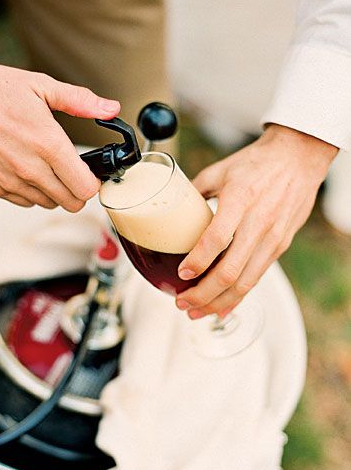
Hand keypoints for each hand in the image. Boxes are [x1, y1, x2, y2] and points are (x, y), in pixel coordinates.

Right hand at [0, 51, 119, 209]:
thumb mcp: (41, 87)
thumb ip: (80, 101)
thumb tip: (110, 108)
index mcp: (48, 144)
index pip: (85, 187)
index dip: (93, 181)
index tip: (90, 171)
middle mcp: (30, 169)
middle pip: (71, 202)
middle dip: (76, 189)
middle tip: (71, 171)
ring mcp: (10, 181)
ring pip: (48, 204)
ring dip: (53, 191)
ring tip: (44, 166)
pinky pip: (23, 201)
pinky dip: (29, 191)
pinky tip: (23, 168)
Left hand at [175, 124, 337, 317]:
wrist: (298, 158)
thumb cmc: (257, 163)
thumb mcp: (220, 171)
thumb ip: (194, 192)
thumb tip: (170, 210)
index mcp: (240, 199)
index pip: (217, 238)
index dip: (197, 261)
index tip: (181, 274)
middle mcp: (258, 222)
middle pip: (230, 270)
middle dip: (202, 294)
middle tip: (182, 302)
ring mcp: (272, 237)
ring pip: (244, 282)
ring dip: (218, 303)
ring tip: (196, 311)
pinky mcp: (280, 246)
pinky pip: (256, 278)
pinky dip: (237, 297)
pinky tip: (221, 307)